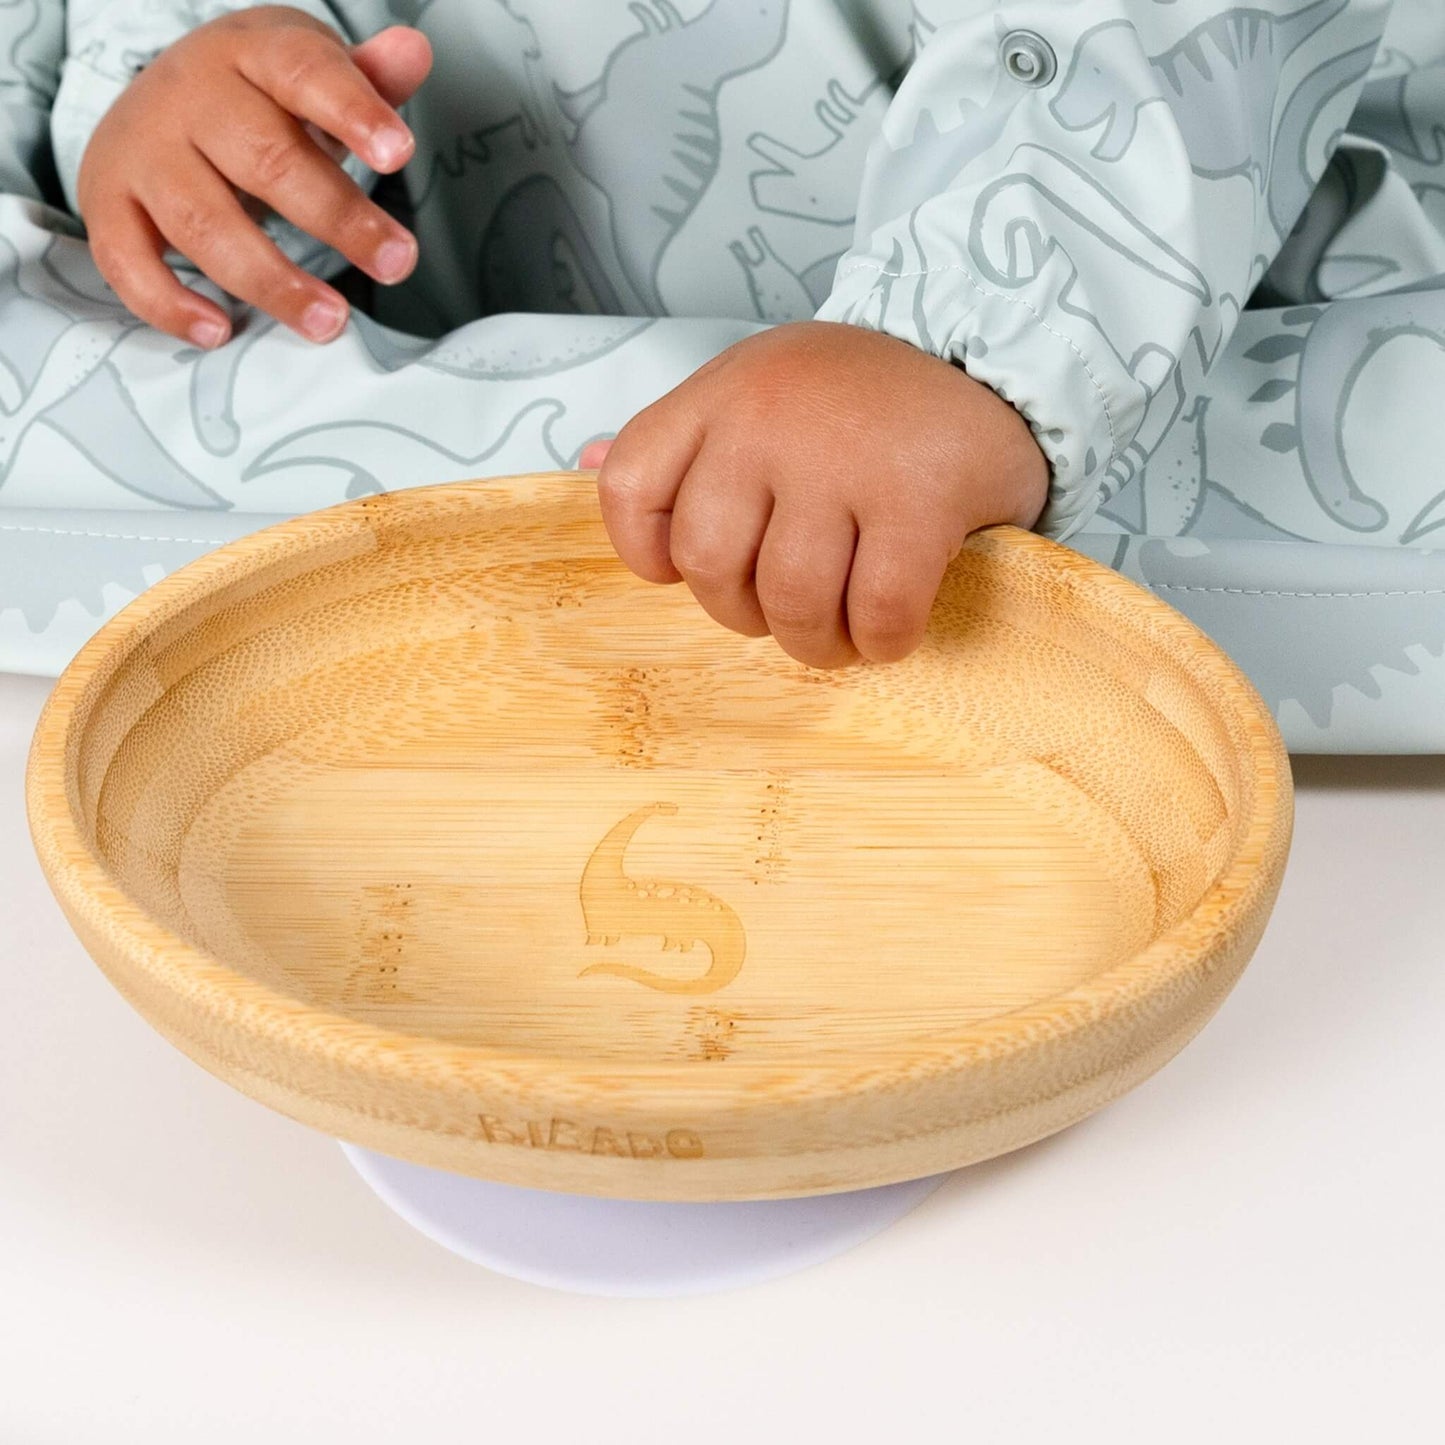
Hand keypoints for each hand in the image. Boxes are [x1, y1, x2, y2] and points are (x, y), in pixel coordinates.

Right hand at [77, 5, 432, 347]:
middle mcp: (188, 97)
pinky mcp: (108, 205)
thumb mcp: (308, 75)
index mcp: (248, 54)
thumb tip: (413, 52)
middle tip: (397, 264)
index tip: (399, 154)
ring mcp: (143, 152)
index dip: (352, 112)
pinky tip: (221, 330)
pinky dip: (169, 304)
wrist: (158, 101)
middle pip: (266, 160)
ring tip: (330, 321)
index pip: (302, 72)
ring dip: (271, 280)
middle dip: (338, 218)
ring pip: (204, 222)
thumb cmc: (257, 100)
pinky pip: (127, 262)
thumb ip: (363, 81)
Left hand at [579, 321, 1049, 667]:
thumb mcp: (756, 389)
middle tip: (790, 610)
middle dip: (746, 615)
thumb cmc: (857, 402)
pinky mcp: (917, 500)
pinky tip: (890, 631)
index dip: (646, 553)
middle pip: (710, 565)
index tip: (689, 572)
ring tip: (839, 634)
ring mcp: (842, 458)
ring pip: (791, 600)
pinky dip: (880, 642)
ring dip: (816, 643)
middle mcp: (767, 419)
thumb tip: (580, 459)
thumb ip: (681, 438)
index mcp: (719, 394)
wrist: (989, 358)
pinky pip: (875, 610)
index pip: (630, 484)